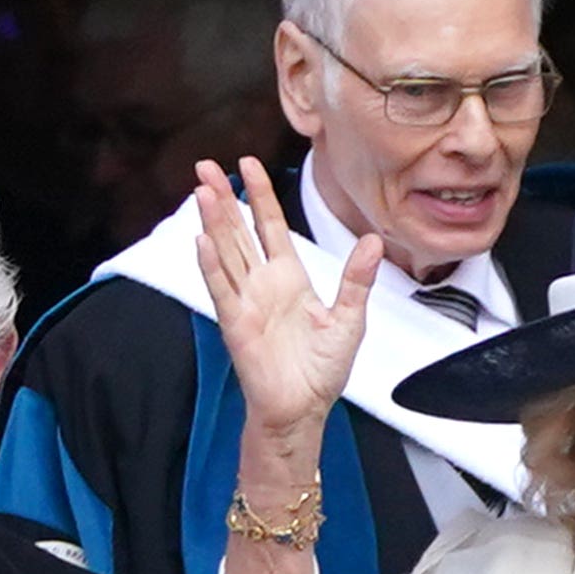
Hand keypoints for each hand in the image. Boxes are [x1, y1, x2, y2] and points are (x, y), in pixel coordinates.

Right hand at [196, 156, 374, 445]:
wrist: (305, 410)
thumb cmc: (322, 370)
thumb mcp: (349, 319)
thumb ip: (356, 279)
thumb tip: (373, 241)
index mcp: (289, 278)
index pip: (269, 225)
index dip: (259, 195)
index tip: (247, 163)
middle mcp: (263, 285)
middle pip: (238, 231)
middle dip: (223, 198)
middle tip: (204, 164)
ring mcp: (246, 303)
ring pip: (225, 254)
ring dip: (213, 223)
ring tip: (202, 191)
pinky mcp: (237, 326)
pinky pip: (222, 292)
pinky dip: (211, 268)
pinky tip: (201, 243)